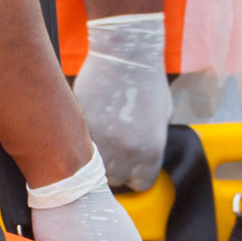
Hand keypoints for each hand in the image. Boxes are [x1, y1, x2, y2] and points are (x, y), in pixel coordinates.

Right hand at [72, 12, 169, 192]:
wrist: (124, 56)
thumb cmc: (147, 82)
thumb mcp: (161, 118)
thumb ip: (151, 144)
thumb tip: (137, 159)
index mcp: (150, 153)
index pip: (140, 185)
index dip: (135, 176)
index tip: (130, 167)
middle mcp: (125, 154)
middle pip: (114, 180)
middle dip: (114, 168)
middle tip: (113, 150)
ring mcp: (100, 143)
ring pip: (92, 167)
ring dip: (95, 157)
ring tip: (101, 138)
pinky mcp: (81, 129)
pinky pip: (79, 145)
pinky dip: (83, 139)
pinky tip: (91, 123)